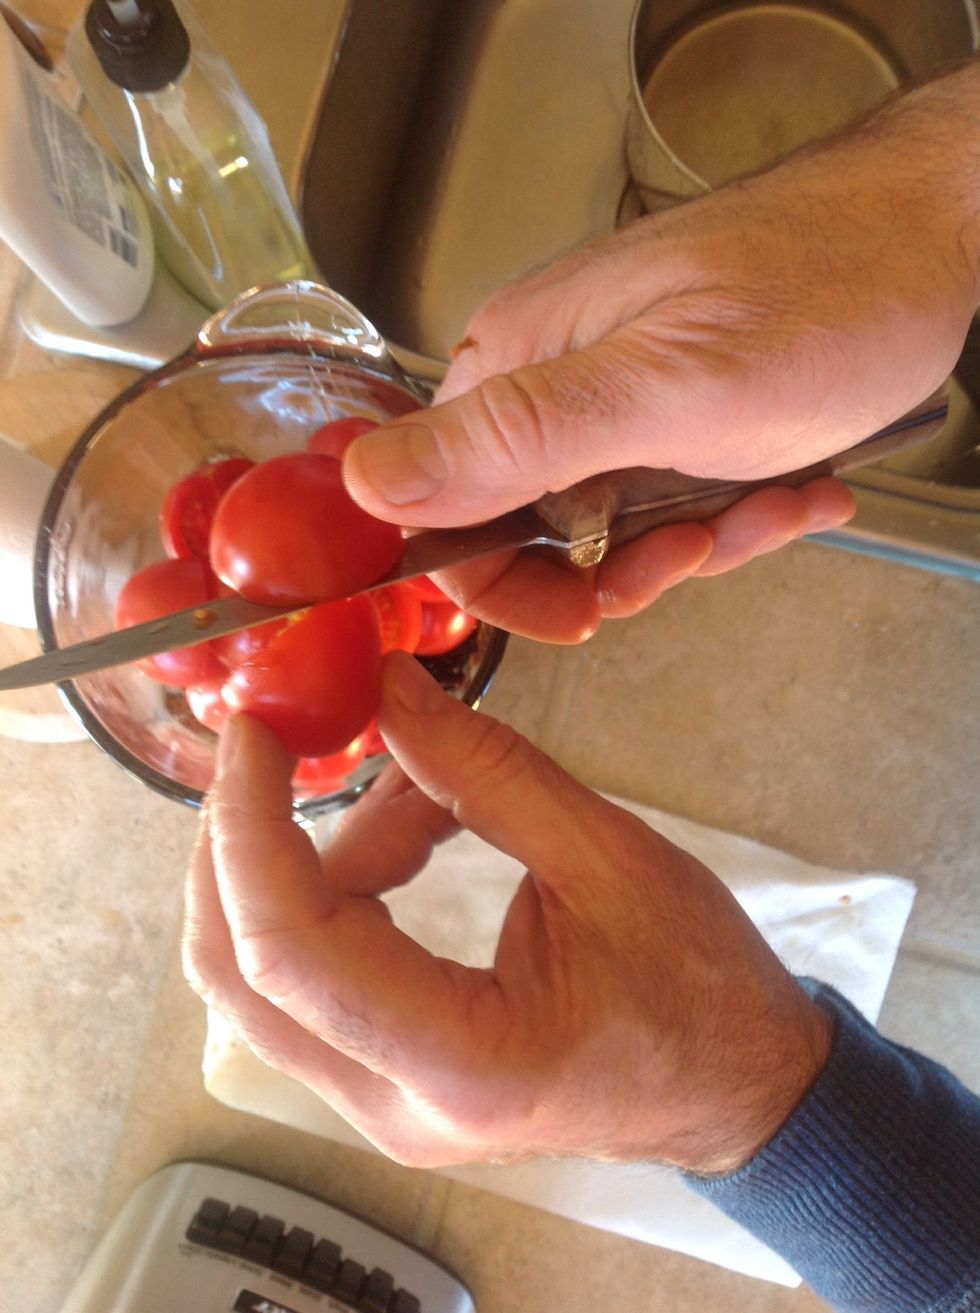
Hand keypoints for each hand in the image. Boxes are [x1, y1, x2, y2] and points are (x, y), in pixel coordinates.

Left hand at [183, 652, 830, 1171]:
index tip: (252, 729)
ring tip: (425, 788)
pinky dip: (339, 885)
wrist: (735, 1089)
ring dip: (309, 857)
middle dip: (242, 840)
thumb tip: (387, 688)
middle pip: (241, 972)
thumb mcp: (610, 857)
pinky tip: (415, 828)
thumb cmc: (699, 985)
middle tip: (283, 737)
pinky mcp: (385, 1080)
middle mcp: (394, 1107)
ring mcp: (380, 1106)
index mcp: (462, 1062)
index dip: (248, 828)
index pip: (290, 951)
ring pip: (265, 973)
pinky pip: (311, 976)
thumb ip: (486, 770)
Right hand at [342, 67, 979, 640]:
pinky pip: (672, 501)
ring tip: (773, 497)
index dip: (507, 585)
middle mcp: (550, 379)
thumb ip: (517, 440)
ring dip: (701, 538)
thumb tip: (367, 484)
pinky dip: (737, 512)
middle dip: (628, 564)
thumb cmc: (821, 288)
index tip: (585, 615)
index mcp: (516, 365)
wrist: (933, 234)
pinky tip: (796, 482)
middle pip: (534, 532)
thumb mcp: (666, 387)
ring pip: (615, 527)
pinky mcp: (669, 408)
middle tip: (700, 545)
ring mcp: (613, 394)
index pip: (446, 513)